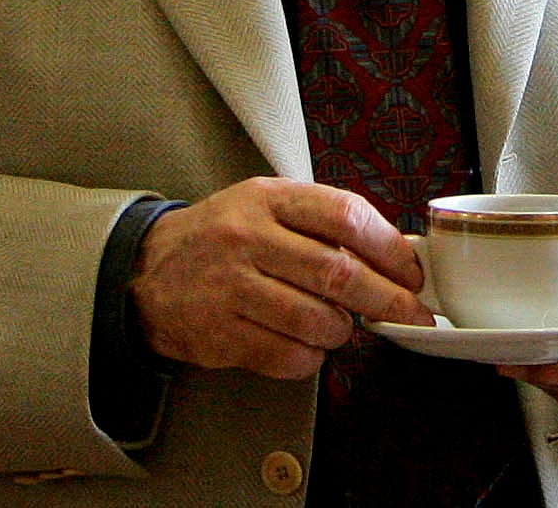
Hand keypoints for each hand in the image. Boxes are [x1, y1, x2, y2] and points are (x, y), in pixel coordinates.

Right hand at [129, 178, 435, 381]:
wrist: (147, 273)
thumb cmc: (222, 238)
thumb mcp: (264, 206)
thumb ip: (320, 222)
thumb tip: (393, 255)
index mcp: (267, 199)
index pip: (344, 215)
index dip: (388, 248)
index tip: (411, 272)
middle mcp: (247, 238)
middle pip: (337, 273)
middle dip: (386, 299)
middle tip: (408, 313)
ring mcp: (230, 287)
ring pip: (316, 320)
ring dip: (342, 331)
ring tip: (339, 327)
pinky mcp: (218, 334)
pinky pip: (287, 356)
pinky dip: (310, 358)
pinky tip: (305, 346)